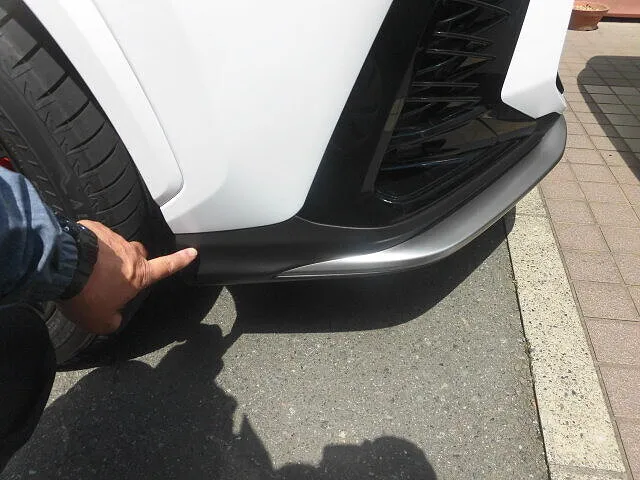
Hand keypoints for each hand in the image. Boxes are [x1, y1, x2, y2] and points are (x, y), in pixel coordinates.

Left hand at [56, 220, 196, 334]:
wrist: (62, 266)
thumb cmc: (87, 294)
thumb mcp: (99, 321)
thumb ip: (112, 321)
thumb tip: (115, 318)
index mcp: (139, 275)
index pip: (166, 266)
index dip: (180, 260)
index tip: (193, 252)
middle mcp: (130, 254)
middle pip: (139, 254)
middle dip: (133, 261)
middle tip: (117, 273)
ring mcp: (112, 239)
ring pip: (114, 247)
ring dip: (105, 257)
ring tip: (85, 270)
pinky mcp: (93, 229)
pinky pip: (94, 238)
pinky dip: (88, 248)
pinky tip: (75, 259)